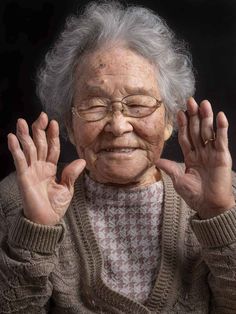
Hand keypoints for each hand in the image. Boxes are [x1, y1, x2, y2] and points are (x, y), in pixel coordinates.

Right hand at [8, 112, 85, 224]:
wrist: (45, 222)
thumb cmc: (55, 206)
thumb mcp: (67, 189)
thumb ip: (71, 174)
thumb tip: (82, 161)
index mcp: (51, 168)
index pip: (52, 148)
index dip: (52, 135)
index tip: (54, 123)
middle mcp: (40, 167)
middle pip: (39, 144)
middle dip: (39, 130)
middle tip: (41, 115)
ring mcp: (30, 171)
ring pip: (28, 149)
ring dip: (25, 135)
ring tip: (22, 121)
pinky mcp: (23, 177)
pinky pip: (19, 161)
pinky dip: (16, 149)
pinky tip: (12, 137)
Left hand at [157, 97, 234, 218]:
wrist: (209, 205)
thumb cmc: (194, 195)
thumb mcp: (178, 180)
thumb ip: (170, 168)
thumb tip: (156, 160)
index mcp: (190, 156)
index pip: (186, 137)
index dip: (183, 125)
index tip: (179, 112)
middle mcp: (201, 152)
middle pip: (196, 130)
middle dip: (193, 116)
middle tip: (191, 101)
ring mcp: (212, 153)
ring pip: (208, 132)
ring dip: (206, 118)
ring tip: (203, 103)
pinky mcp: (222, 156)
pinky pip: (221, 140)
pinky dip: (221, 129)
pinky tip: (220, 116)